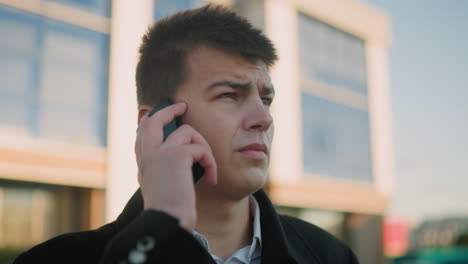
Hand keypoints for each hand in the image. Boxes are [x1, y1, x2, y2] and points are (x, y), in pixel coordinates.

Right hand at [135, 102, 216, 230]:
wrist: (168, 222)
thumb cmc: (170, 212)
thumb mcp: (163, 187)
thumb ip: (166, 169)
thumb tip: (183, 158)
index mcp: (144, 163)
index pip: (142, 134)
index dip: (150, 121)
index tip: (155, 114)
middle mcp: (147, 155)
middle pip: (152, 120)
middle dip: (168, 110)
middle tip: (182, 106)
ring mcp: (159, 153)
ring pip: (186, 130)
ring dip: (204, 146)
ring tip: (209, 166)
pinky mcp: (176, 156)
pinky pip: (200, 148)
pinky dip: (210, 162)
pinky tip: (211, 178)